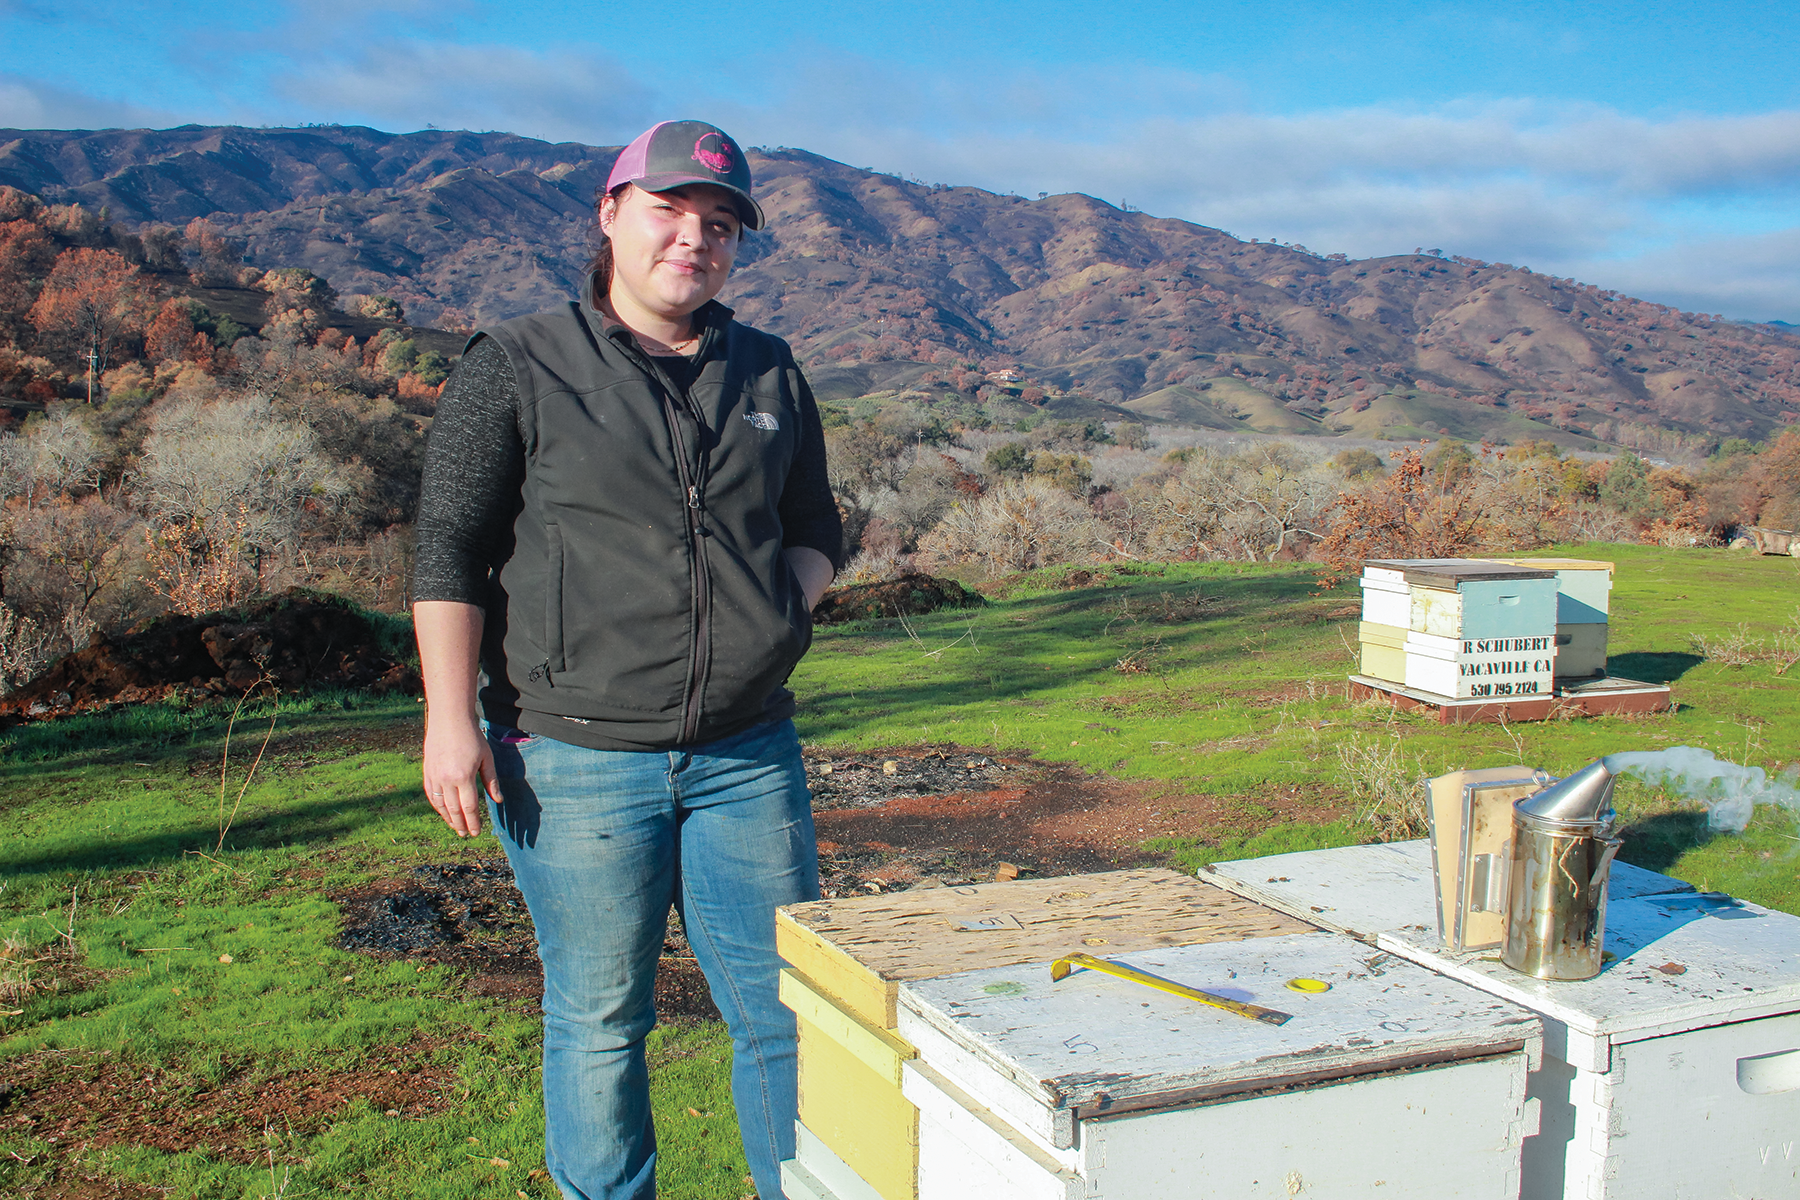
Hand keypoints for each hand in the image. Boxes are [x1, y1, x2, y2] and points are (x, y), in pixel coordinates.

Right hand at [421, 711, 499, 836]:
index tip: (476, 832)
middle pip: (454, 810)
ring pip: (440, 805)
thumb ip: (491, 781)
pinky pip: (431, 795)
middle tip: (467, 834)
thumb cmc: (472, 737)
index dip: (473, 822)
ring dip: (448, 818)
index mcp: (463, 777)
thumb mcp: (486, 758)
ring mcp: (434, 776)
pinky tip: (444, 812)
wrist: (449, 719)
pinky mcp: (427, 772)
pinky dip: (437, 806)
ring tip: (456, 827)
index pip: (469, 807)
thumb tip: (498, 800)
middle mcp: (446, 780)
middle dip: (461, 824)